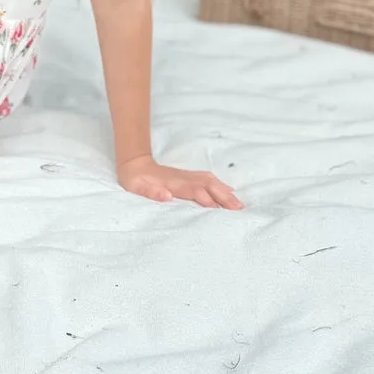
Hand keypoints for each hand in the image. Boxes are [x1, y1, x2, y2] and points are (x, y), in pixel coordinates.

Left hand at [117, 154, 243, 209]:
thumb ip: (151, 192)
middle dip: (223, 195)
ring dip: (225, 191)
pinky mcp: (188, 176)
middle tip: (238, 208)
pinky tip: (228, 191)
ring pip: (210, 181)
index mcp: (172, 183)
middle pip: (207, 184)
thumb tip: (167, 195)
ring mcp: (186, 176)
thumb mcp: (137, 188)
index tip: (218, 209)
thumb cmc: (135, 180)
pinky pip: (207, 179)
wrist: (134, 164)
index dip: (205, 198)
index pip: (193, 190)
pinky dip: (220, 185)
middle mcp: (183, 178)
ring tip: (239, 203)